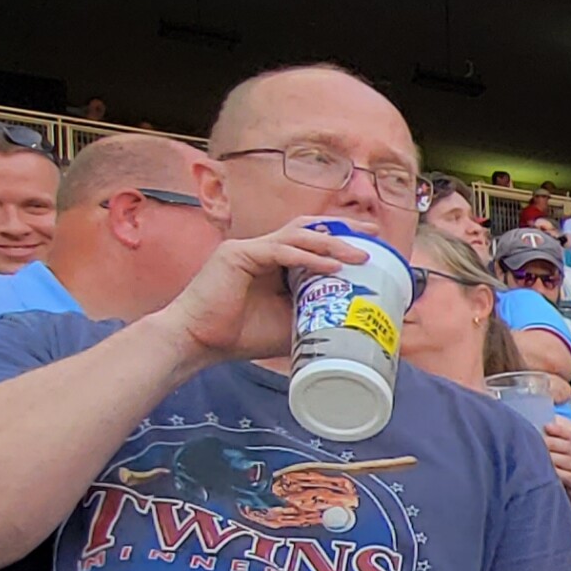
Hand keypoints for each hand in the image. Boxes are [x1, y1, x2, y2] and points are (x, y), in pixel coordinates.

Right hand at [151, 222, 369, 371]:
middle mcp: (262, 250)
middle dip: (343, 228)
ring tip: (360, 254)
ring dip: (331, 242)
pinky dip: (307, 257)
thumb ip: (314, 312)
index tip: (372, 247)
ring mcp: (249, 249)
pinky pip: (280, 250)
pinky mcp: (237, 255)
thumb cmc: (238, 335)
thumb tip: (354, 319)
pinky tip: (331, 267)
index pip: (311, 242)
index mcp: (273, 263)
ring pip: (298, 236)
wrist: (197, 342)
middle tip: (374, 234)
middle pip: (308, 228)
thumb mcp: (289, 323)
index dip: (340, 240)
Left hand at [542, 414, 570, 503]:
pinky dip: (557, 472)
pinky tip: (547, 471)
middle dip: (551, 443)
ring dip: (552, 457)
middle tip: (536, 442)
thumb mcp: (553, 464)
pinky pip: (568, 476)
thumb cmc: (556, 484)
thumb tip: (530, 436)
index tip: (546, 426)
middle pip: (567, 446)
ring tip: (538, 456)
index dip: (559, 430)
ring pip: (568, 460)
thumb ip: (547, 451)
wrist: (567, 506)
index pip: (569, 436)